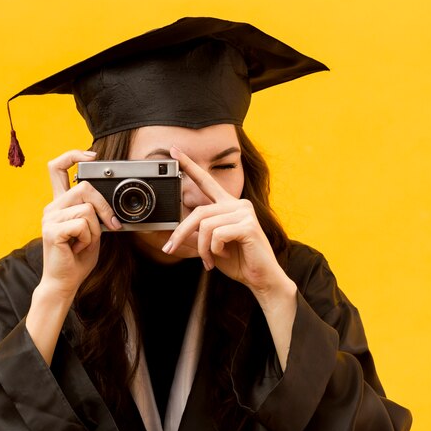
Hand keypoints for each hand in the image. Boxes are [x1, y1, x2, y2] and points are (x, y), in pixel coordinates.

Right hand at [39, 149, 120, 297]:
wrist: (64, 282)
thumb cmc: (77, 258)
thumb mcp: (92, 230)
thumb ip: (94, 213)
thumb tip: (108, 202)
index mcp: (59, 203)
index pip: (58, 167)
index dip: (73, 155)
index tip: (92, 155)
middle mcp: (51, 207)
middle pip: (84, 187)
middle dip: (104, 207)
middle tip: (110, 226)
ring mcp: (49, 218)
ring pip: (87, 209)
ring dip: (95, 230)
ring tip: (83, 243)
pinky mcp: (52, 231)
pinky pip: (82, 224)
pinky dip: (88, 239)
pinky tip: (77, 248)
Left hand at [164, 146, 293, 306]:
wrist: (261, 279)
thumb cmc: (238, 262)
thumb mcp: (210, 246)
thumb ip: (196, 234)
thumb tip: (174, 230)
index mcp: (228, 205)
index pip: (206, 181)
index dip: (189, 166)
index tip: (174, 151)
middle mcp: (237, 204)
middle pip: (198, 212)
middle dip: (181, 232)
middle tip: (170, 249)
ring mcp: (244, 212)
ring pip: (205, 226)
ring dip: (202, 248)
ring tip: (210, 260)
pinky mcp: (248, 225)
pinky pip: (217, 234)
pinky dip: (214, 250)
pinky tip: (226, 255)